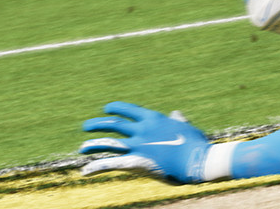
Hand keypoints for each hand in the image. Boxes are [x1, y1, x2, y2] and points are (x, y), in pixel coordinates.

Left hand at [79, 102, 211, 183]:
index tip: (107, 108)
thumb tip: (176, 114)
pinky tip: (84, 171)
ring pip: (108, 143)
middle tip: (86, 126)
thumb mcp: (186, 127)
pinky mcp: (136, 162)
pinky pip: (111, 164)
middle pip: (114, 125)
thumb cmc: (196, 144)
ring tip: (82, 147)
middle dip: (98, 124)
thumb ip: (177, 120)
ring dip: (93, 144)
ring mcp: (138, 145)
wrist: (198, 159)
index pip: (130, 110)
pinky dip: (96, 167)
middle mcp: (142, 129)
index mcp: (154, 118)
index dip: (116, 108)